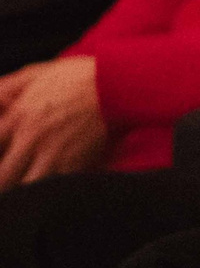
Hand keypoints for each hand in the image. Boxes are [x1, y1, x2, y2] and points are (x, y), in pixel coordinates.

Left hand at [0, 57, 107, 188]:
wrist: (119, 85)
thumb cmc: (79, 76)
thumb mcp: (35, 73)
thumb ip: (7, 87)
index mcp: (15, 118)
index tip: (3, 158)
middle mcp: (29, 141)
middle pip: (2, 177)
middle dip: (4, 183)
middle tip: (9, 182)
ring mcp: (52, 156)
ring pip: (25, 189)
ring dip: (21, 192)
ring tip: (25, 194)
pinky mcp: (75, 166)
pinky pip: (53, 189)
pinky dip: (48, 194)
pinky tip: (49, 194)